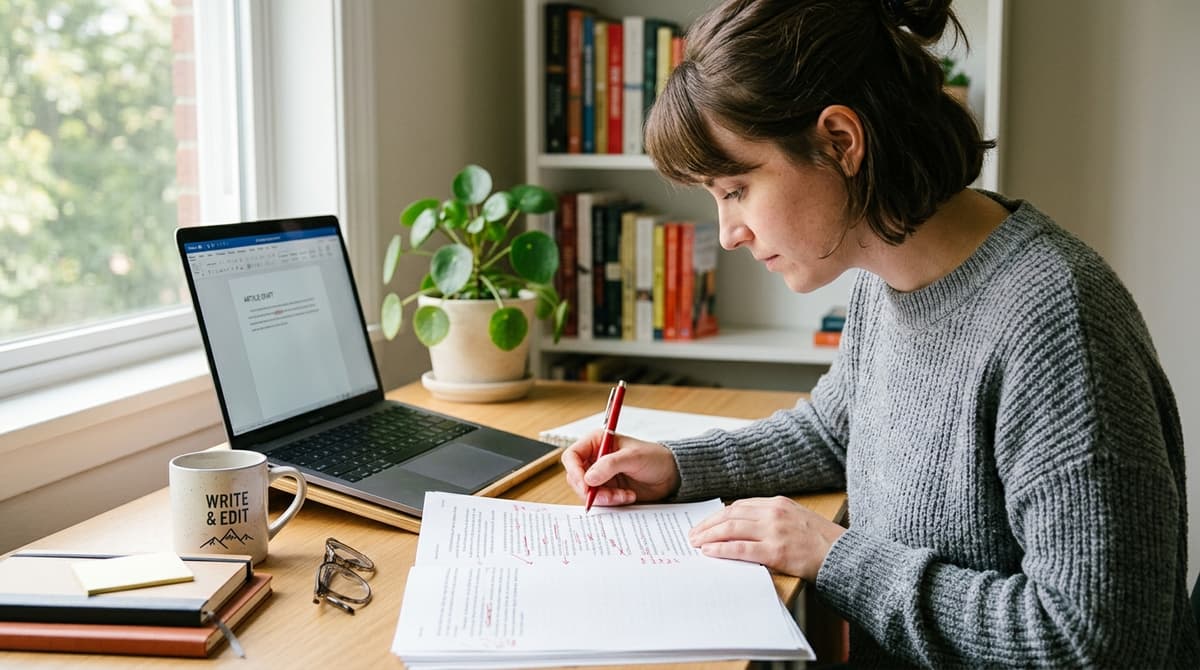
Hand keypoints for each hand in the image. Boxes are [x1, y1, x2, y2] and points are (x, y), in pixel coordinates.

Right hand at [560, 429, 680, 506]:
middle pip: (576, 478)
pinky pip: (599, 500)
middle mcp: (594, 459)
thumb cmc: (654, 458)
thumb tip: (589, 478)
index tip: (586, 485)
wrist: (670, 475)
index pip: (572, 456)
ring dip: (603, 497)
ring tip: (623, 495)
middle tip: (609, 495)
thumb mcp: (633, 457)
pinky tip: (627, 497)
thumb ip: (610, 465)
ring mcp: (600, 476)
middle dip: (591, 490)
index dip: (575, 472)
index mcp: (597, 442)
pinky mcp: (607, 490)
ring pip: (586, 492)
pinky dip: (611, 502)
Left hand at [688, 496, 844, 580]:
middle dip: (709, 525)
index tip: (706, 523)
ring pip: (732, 529)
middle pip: (731, 515)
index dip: (719, 515)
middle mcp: (774, 513)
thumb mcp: (797, 518)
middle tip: (693, 534)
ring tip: (696, 543)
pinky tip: (710, 552)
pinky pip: (741, 549)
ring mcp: (774, 531)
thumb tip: (744, 525)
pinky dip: (722, 550)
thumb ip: (772, 518)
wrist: (844, 555)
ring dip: (710, 536)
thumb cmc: (821, 541)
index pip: (740, 505)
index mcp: (778, 503)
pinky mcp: (776, 551)